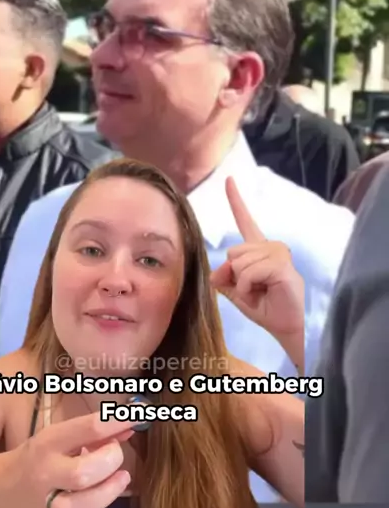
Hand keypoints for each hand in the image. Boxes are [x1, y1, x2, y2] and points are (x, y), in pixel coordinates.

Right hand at [18, 411, 132, 507]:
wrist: (11, 482)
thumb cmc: (46, 453)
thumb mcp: (66, 435)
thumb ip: (97, 432)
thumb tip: (129, 426)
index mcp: (50, 443)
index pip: (88, 429)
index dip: (116, 423)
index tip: (134, 419)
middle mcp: (47, 473)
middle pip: (80, 474)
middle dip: (109, 463)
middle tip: (115, 455)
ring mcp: (47, 503)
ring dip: (104, 495)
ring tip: (120, 479)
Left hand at [210, 177, 303, 368]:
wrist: (288, 328)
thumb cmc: (265, 308)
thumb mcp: (236, 292)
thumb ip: (223, 277)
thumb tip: (219, 268)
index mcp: (259, 249)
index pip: (245, 220)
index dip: (235, 200)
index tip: (228, 178)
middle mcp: (270, 246)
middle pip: (232, 253)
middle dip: (234, 276)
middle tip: (253, 290)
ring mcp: (278, 253)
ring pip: (239, 263)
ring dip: (243, 285)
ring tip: (261, 292)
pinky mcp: (282, 265)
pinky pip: (248, 273)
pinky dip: (248, 287)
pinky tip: (264, 292)